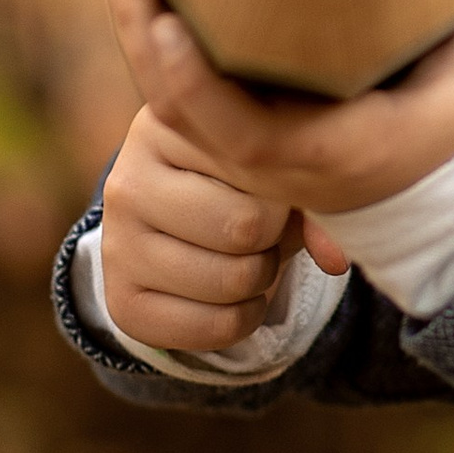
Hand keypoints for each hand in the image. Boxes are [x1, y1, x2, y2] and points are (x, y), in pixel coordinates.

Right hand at [97, 111, 325, 356]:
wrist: (180, 221)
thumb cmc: (239, 180)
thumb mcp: (273, 169)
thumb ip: (313, 193)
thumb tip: (337, 259)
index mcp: (168, 125)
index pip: (255, 168)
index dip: (284, 192)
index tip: (274, 189)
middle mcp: (127, 181)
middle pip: (242, 229)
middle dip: (272, 238)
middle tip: (263, 232)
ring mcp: (116, 244)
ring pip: (230, 282)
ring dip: (260, 279)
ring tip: (248, 257)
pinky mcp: (121, 301)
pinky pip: (213, 327)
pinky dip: (242, 319)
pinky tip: (233, 294)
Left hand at [104, 0, 453, 225]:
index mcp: (336, 151)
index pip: (242, 136)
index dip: (194, 86)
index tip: (167, 24)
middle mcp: (281, 163)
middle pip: (179, 111)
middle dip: (141, 25)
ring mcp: (257, 152)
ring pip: (171, 99)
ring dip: (141, 20)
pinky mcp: (250, 129)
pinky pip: (189, 86)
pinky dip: (164, 31)